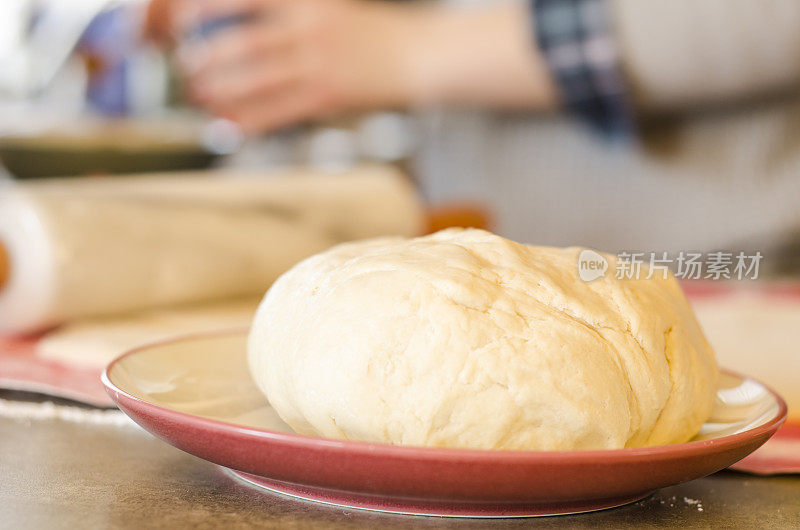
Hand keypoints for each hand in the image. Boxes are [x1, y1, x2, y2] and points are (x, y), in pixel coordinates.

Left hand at [172, 0, 413, 133]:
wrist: (416, 55)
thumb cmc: (369, 32)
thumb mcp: (330, 6)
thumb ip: (290, 11)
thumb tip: (244, 22)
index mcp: (307, 2)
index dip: (207, 7)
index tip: (182, 18)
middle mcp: (309, 29)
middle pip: (244, 43)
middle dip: (207, 57)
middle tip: (184, 66)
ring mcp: (319, 65)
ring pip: (257, 81)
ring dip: (222, 91)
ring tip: (198, 96)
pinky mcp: (328, 96)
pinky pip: (279, 111)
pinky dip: (251, 119)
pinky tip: (230, 125)